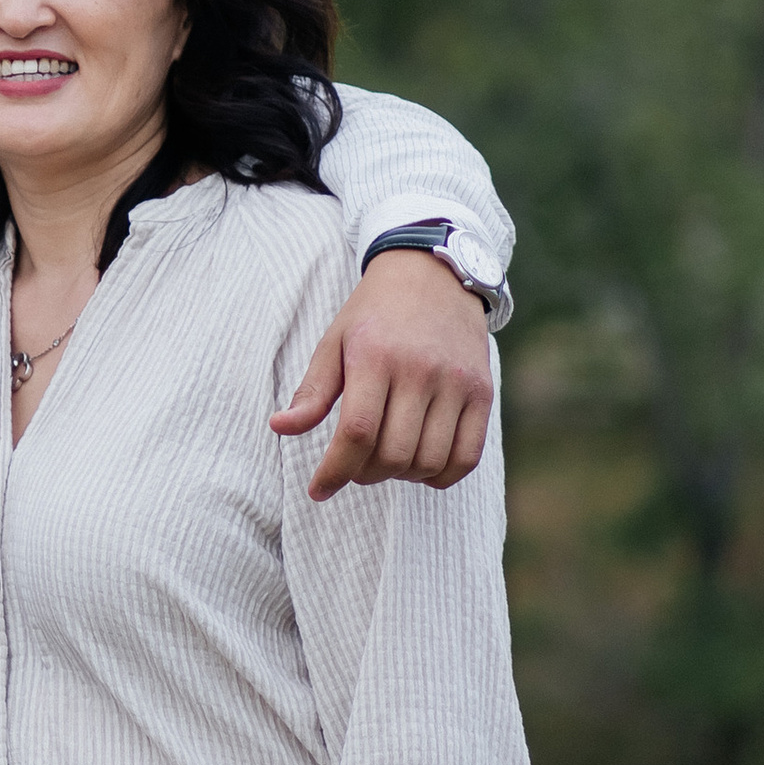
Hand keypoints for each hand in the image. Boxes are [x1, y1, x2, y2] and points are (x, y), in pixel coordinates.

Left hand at [271, 249, 492, 500]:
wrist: (433, 274)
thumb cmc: (374, 312)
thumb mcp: (335, 341)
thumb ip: (312, 391)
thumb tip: (280, 429)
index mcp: (375, 356)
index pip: (357, 433)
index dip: (335, 471)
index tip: (318, 490)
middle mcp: (420, 370)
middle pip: (393, 454)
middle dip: (365, 474)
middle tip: (354, 465)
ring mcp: (456, 383)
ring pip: (429, 461)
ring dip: (401, 476)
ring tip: (385, 460)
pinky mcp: (483, 392)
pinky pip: (467, 457)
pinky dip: (441, 475)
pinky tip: (420, 465)